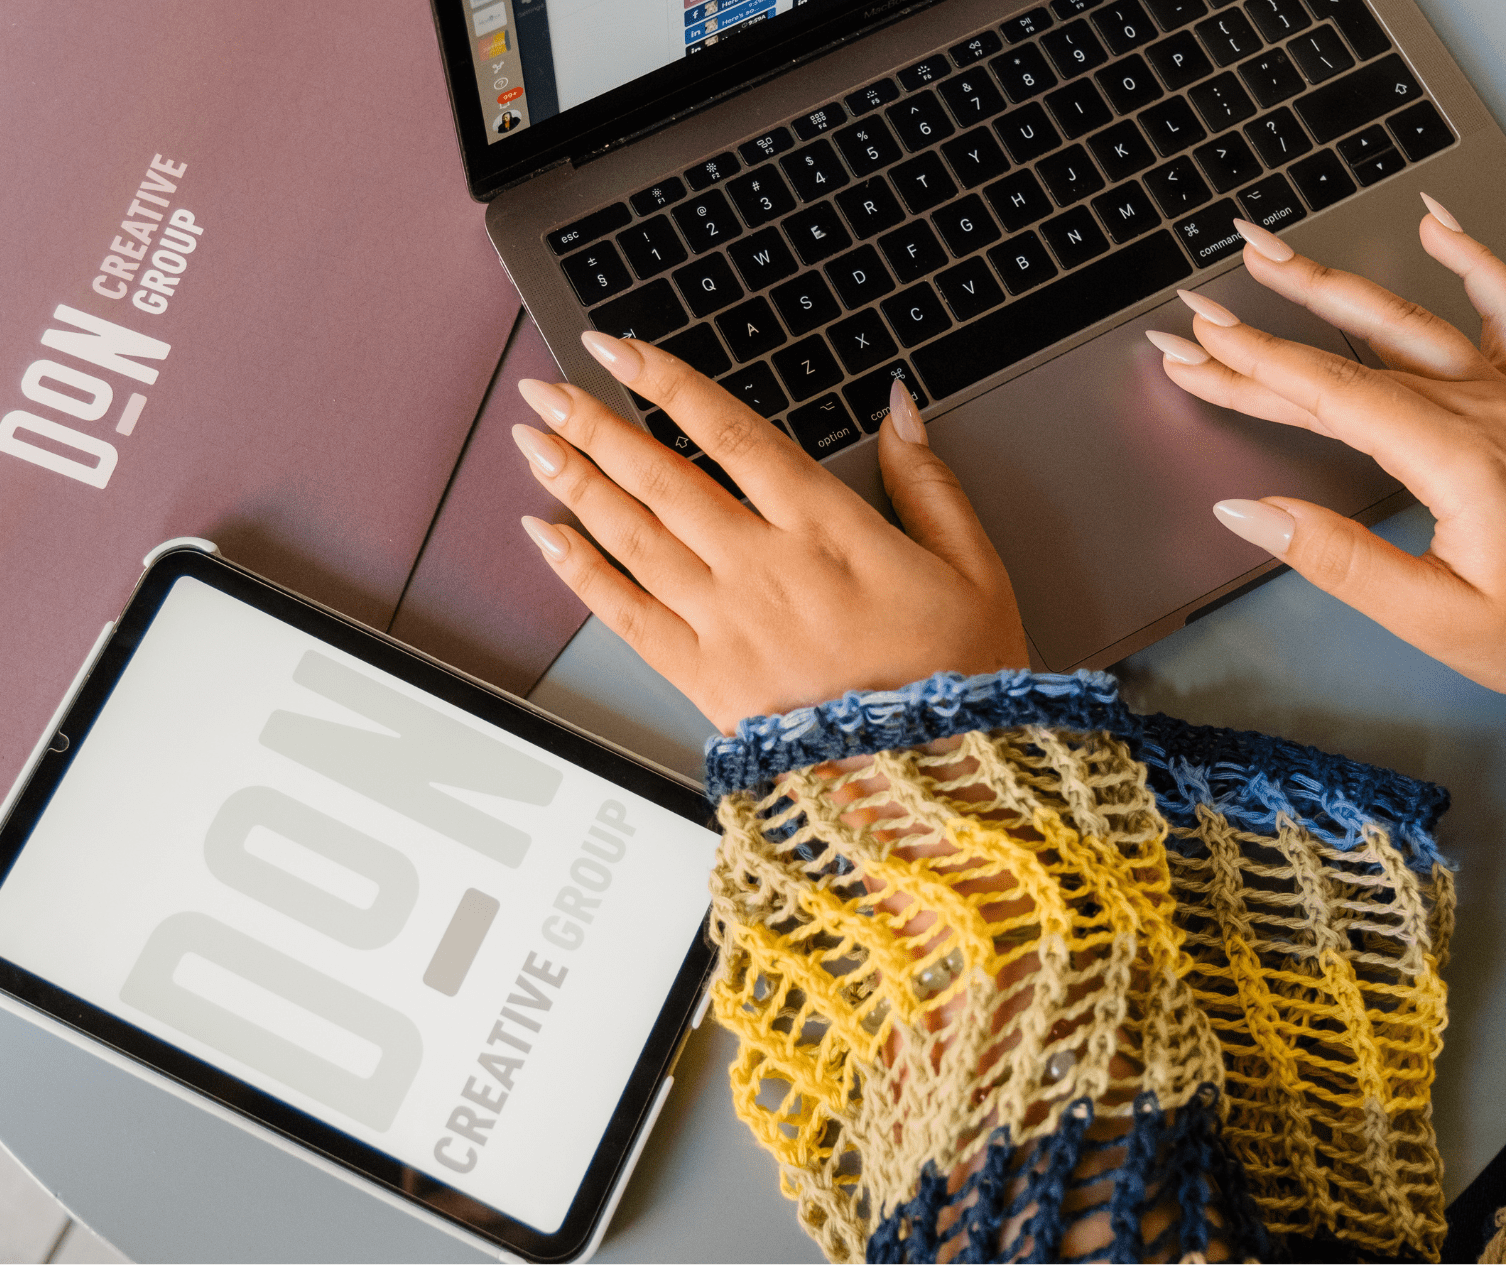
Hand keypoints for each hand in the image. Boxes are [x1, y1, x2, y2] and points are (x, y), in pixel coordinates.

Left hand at [510, 331, 1025, 733]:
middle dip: (595, 424)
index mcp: (826, 527)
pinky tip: (547, 538)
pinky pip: (626, 616)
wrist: (934, 781)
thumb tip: (898, 407)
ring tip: (533, 442)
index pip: (728, 431)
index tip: (619, 349)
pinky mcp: (704, 679)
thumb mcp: (972, 566)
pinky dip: (580, 573)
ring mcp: (725, 623)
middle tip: (548, 389)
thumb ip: (927, 480)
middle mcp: (762, 566)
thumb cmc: (960, 679)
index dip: (665, 381)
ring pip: (632, 536)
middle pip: (660, 477)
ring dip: (575, 483)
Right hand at [1148, 197, 1505, 695]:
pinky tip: (1435, 224)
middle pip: (1350, 356)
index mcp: (1457, 458)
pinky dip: (1473, 261)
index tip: (1195, 347)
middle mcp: (1482, 411)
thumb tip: (1249, 513)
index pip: (1333, 395)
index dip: (1255, 367)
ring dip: (1331, 283)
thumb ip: (1336, 559)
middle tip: (1193, 310)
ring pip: (1407, 322)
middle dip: (1263, 329)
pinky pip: (1503, 313)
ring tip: (1270, 253)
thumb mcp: (1433, 617)